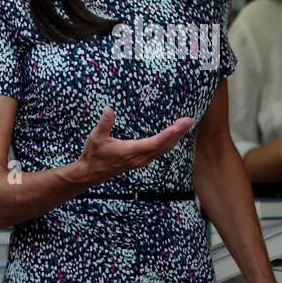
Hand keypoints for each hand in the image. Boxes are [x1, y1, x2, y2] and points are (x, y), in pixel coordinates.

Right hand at [70, 106, 194, 186]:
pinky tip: (174, 135)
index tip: (181, 124)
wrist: (91, 173)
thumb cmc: (94, 154)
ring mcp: (142, 160)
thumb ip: (104, 124)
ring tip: (186, 125)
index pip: (155, 142)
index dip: (170, 133)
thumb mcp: (96, 137)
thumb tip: (109, 109)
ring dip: (176, 137)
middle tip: (190, 120)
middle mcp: (140, 158)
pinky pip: (160, 151)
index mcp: (131, 152)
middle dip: (178, 133)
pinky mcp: (141, 160)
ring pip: (164, 149)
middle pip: (164, 145)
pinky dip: (169, 142)